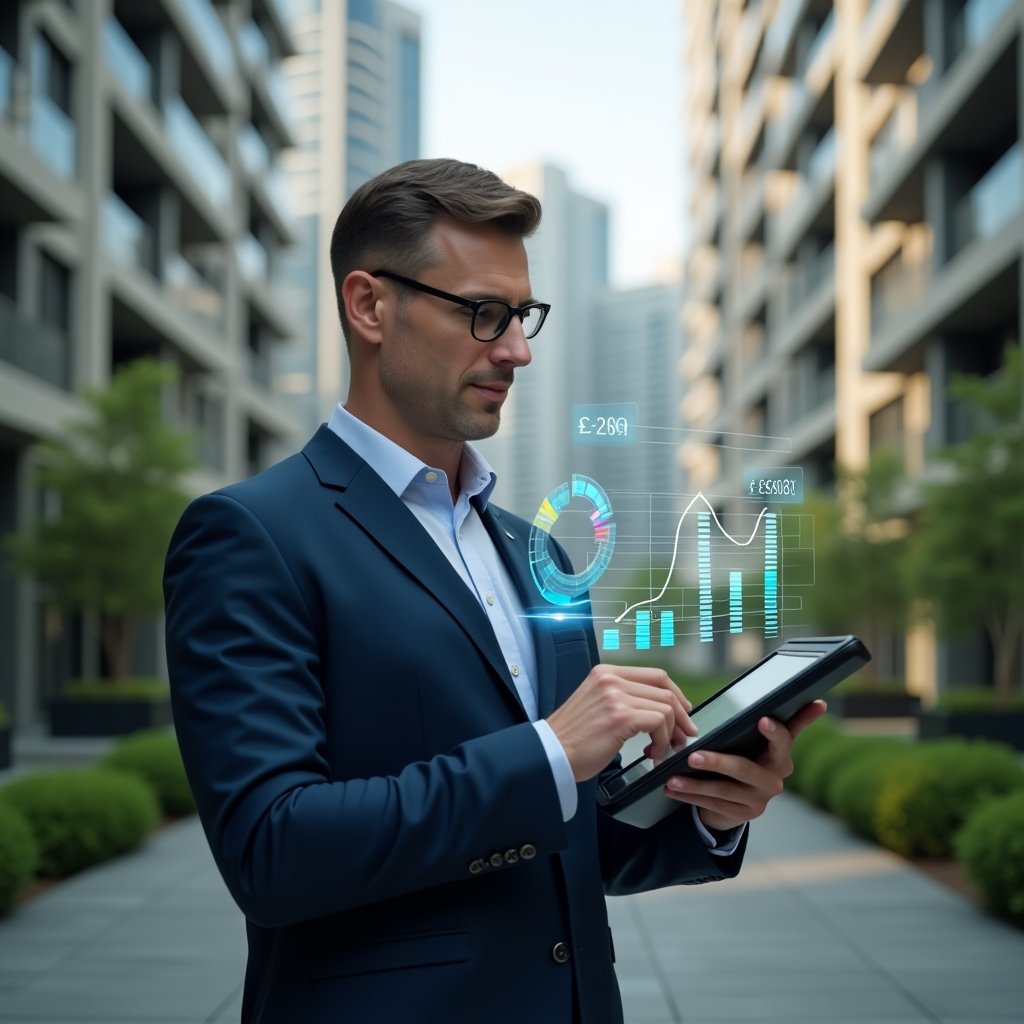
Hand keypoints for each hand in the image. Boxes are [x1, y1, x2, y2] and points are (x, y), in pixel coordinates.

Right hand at [547, 664, 697, 781]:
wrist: (551, 753)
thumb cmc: (573, 737)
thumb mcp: (597, 704)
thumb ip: (622, 698)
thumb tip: (657, 708)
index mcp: (606, 673)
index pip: (655, 675)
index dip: (675, 694)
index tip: (682, 711)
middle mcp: (611, 679)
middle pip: (665, 688)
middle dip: (681, 714)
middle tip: (683, 734)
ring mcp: (616, 696)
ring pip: (665, 706)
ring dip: (671, 732)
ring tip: (661, 748)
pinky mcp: (621, 716)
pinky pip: (659, 722)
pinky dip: (662, 740)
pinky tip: (652, 752)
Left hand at [663, 700, 827, 832]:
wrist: (741, 797)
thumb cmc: (744, 755)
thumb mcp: (753, 740)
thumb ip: (758, 723)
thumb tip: (798, 699)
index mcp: (780, 754)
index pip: (783, 740)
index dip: (775, 731)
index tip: (763, 720)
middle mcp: (775, 778)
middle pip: (744, 768)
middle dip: (716, 762)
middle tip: (693, 756)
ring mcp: (760, 799)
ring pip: (724, 789)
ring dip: (694, 784)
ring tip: (672, 778)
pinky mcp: (745, 814)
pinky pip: (713, 804)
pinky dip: (690, 796)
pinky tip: (672, 789)